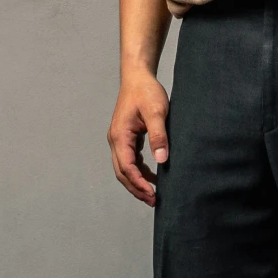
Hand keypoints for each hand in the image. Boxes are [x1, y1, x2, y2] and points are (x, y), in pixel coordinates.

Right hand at [108, 68, 169, 206]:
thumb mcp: (157, 112)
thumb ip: (159, 136)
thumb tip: (162, 160)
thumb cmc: (146, 91)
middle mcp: (115, 140)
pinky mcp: (126, 137)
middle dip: (136, 188)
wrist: (138, 76)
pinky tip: (152, 176)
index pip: (126, 167)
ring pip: (124, 168)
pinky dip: (139, 171)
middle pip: (122, 172)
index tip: (152, 194)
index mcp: (120, 136)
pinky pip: (130, 159)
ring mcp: (119, 139)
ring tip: (153, 194)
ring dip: (137, 182)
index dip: (138, 183)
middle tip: (153, 201)